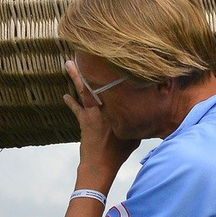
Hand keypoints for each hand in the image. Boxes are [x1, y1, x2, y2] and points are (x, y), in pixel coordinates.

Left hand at [63, 60, 140, 184]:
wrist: (101, 164)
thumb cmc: (118, 152)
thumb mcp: (134, 137)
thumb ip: (138, 123)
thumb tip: (151, 116)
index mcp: (119, 109)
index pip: (116, 86)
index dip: (113, 72)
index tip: (110, 58)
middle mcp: (106, 108)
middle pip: (97, 83)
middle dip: (90, 67)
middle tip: (82, 52)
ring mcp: (93, 114)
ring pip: (84, 91)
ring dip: (75, 77)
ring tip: (68, 64)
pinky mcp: (83, 121)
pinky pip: (76, 108)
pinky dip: (70, 102)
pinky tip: (65, 95)